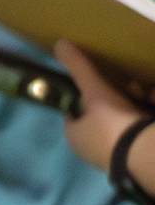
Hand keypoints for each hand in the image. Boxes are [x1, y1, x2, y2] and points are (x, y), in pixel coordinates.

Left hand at [55, 40, 154, 181]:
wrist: (147, 157)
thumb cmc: (113, 124)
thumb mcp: (95, 92)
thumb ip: (79, 69)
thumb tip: (59, 43)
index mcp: (74, 138)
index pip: (72, 113)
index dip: (80, 98)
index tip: (93, 85)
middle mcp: (91, 152)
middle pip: (99, 121)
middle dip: (111, 103)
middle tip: (124, 87)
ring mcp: (116, 158)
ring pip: (121, 128)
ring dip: (131, 111)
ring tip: (143, 94)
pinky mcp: (137, 161)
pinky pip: (137, 135)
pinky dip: (143, 121)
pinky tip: (152, 106)